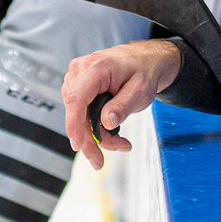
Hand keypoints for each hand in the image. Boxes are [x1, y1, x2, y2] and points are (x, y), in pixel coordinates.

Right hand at [61, 39, 182, 168]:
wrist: (145, 60)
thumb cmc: (144, 71)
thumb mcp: (141, 91)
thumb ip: (123, 106)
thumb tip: (106, 123)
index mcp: (96, 67)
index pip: (77, 98)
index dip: (74, 124)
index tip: (78, 145)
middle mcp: (80, 70)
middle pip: (75, 111)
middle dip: (89, 139)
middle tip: (101, 161)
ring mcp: (77, 78)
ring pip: (78, 115)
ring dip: (95, 135)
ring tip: (120, 144)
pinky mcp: (79, 86)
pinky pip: (81, 111)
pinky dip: (94, 126)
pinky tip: (111, 134)